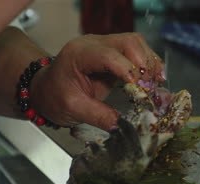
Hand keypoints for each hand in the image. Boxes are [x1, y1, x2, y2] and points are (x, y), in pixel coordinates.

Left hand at [29, 33, 164, 130]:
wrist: (46, 89)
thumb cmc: (54, 96)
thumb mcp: (72, 109)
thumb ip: (98, 116)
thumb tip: (121, 125)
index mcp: (79, 54)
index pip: (109, 55)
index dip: (127, 70)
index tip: (139, 89)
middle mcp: (95, 44)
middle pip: (129, 42)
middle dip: (143, 65)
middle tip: (149, 89)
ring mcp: (106, 46)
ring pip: (137, 44)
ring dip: (149, 63)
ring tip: (153, 85)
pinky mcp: (116, 54)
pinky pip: (138, 52)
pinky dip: (149, 64)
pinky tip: (153, 80)